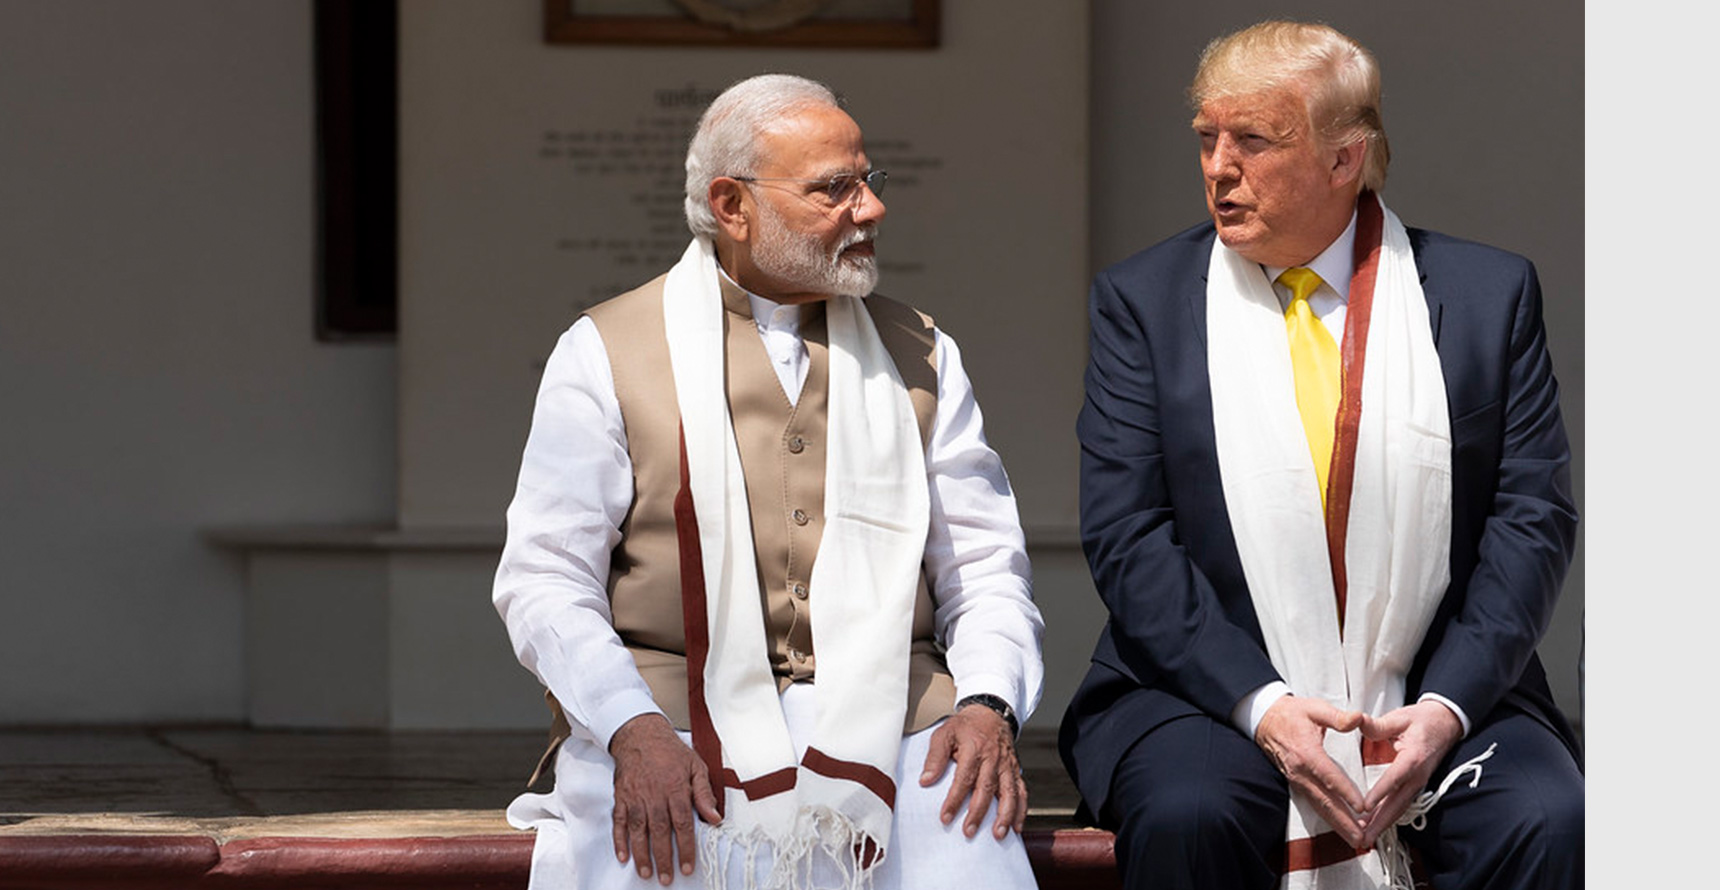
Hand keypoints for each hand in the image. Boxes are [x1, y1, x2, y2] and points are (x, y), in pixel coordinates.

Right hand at [609, 713, 721, 884]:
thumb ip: (704, 793)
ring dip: (641, 853)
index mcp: (675, 788)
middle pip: (660, 831)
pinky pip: (619, 821)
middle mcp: (654, 794)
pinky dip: (619, 840)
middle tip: (667, 878)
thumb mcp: (695, 766)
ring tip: (646, 872)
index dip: (686, 847)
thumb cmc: (670, 751)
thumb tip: (715, 818)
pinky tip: (622, 856)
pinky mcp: (621, 797)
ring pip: (638, 830)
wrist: (641, 735)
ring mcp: (635, 797)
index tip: (688, 866)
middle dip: (663, 858)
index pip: (682, 824)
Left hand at [919, 704, 1026, 839]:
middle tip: (969, 831)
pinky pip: (1021, 791)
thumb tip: (925, 780)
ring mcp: (1006, 765)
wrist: (990, 712)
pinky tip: (1016, 826)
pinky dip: (1021, 809)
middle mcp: (993, 758)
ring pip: (1009, 792)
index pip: (964, 778)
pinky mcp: (1015, 770)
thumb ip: (935, 757)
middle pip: (986, 788)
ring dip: (1005, 815)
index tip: (946, 817)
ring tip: (998, 835)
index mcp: (974, 748)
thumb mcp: (944, 733)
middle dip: (978, 813)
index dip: (955, 799)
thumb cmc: (965, 726)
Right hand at [1254, 696, 1367, 848]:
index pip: (1329, 776)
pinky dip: (1328, 817)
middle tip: (1361, 837)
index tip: (1362, 807)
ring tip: (1355, 839)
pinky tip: (1340, 826)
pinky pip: (1313, 803)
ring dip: (1337, 824)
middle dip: (1344, 821)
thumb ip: (1338, 717)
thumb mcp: (1315, 709)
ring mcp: (1297, 779)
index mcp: (1307, 752)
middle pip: (1324, 800)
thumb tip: (1358, 718)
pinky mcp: (1296, 783)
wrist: (1265, 719)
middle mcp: (1300, 771)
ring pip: (1319, 806)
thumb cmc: (1291, 714)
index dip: (1346, 792)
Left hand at [1356, 700, 1462, 846]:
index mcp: (1413, 758)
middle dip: (1380, 822)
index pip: (1395, 778)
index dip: (1380, 792)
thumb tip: (1358, 722)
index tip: (1365, 806)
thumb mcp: (1400, 718)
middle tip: (1363, 837)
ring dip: (1383, 824)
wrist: (1446, 724)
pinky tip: (1374, 826)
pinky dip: (1388, 818)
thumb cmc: (1422, 720)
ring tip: (1365, 839)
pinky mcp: (1415, 786)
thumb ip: (1378, 725)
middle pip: (1398, 803)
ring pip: (1399, 808)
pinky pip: (1401, 805)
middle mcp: (1418, 776)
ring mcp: (1418, 783)